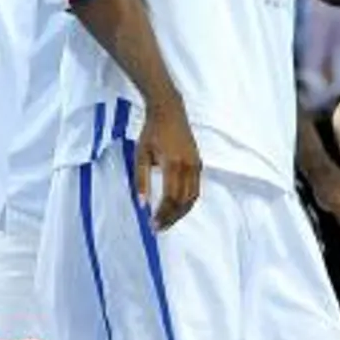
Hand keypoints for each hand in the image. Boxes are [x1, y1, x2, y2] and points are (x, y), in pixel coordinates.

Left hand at [135, 102, 201, 230]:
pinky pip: (195, 189)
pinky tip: (176, 207)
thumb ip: (141, 179)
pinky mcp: (199, 164)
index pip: (171, 198)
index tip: (153, 224)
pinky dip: (187, 202)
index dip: (163, 214)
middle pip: (184, 201)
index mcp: (173, 164)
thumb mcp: (140, 154)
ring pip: (193, 198)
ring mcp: (196, 166)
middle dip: (172, 217)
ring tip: (167, 221)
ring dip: (180, 212)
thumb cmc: (151, 132)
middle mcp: (189, 167)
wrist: (169, 112)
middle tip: (159, 228)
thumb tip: (142, 204)